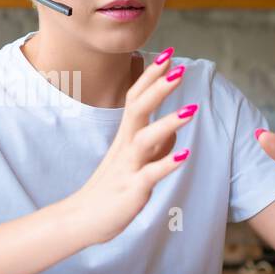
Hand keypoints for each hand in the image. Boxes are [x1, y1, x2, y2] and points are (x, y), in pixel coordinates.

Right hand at [68, 47, 196, 244]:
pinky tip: (185, 156)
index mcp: (126, 136)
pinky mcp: (131, 190)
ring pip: (145, 139)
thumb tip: (173, 134)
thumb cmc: (109, 189)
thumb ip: (154, 147)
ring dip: (168, 123)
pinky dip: (166, 164)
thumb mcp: (134, 162)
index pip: (137, 98)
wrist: (82, 219)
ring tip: (192, 110)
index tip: (169, 54)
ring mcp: (127, 167)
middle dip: (159, 88)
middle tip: (179, 67)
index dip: (152, 76)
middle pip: (138, 109)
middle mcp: (125, 146)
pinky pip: (150, 175)